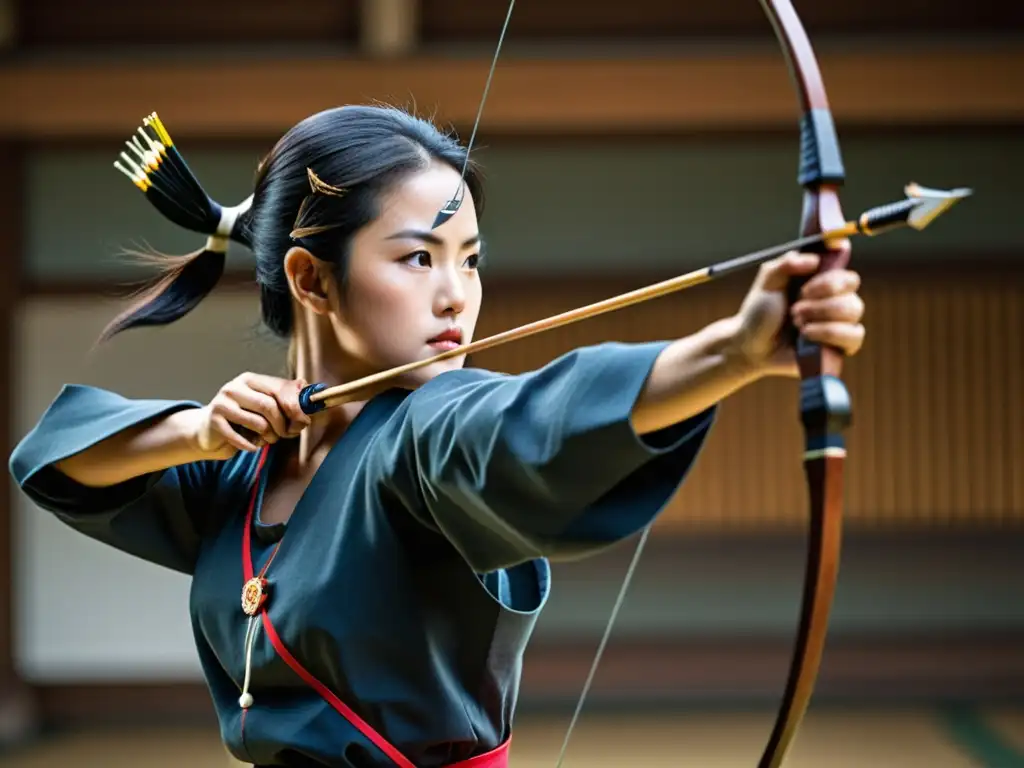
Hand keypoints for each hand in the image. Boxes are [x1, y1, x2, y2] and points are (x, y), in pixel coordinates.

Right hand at [191, 373, 312, 458]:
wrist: (208, 431)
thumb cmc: (244, 418)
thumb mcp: (264, 404)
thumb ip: (286, 396)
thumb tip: (310, 388)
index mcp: (251, 379)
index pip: (280, 389)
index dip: (296, 407)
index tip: (304, 421)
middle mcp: (235, 387)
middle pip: (269, 406)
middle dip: (283, 425)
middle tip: (287, 434)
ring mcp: (222, 403)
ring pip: (258, 423)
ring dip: (269, 437)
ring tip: (268, 438)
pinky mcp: (214, 422)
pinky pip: (241, 438)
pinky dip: (252, 446)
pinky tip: (253, 446)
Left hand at [731, 251, 865, 377]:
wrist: (751, 347)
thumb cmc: (759, 314)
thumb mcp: (767, 282)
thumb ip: (786, 264)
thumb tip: (814, 259)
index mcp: (820, 280)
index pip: (844, 268)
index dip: (832, 273)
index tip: (808, 283)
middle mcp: (834, 299)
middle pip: (852, 284)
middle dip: (822, 295)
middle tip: (797, 305)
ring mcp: (840, 322)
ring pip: (853, 309)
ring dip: (820, 314)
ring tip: (796, 322)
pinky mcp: (840, 346)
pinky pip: (855, 335)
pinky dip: (829, 333)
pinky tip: (807, 336)